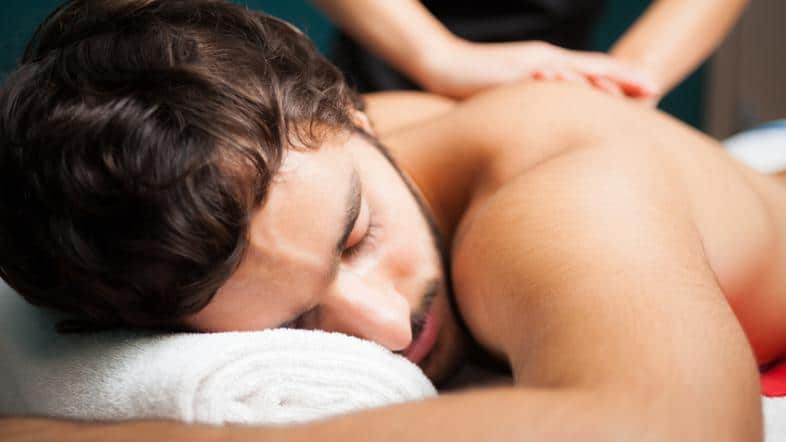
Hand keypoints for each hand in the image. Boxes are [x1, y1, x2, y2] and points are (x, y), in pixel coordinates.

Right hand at [415, 39, 660, 99]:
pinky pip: (551, 76)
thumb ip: (530, 101)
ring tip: (638, 86)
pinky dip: (575, 80)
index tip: (645, 89)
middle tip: (655, 87)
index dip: (617, 79)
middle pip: (593, 67)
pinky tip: (591, 87)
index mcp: (545, 65)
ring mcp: (532, 62)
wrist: (442, 63)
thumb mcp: (508, 92)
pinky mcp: (517, 70)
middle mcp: (544, 59)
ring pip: (579, 69)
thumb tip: (543, 120)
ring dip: (609, 78)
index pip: (588, 71)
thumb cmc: (470, 82)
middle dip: (625, 76)